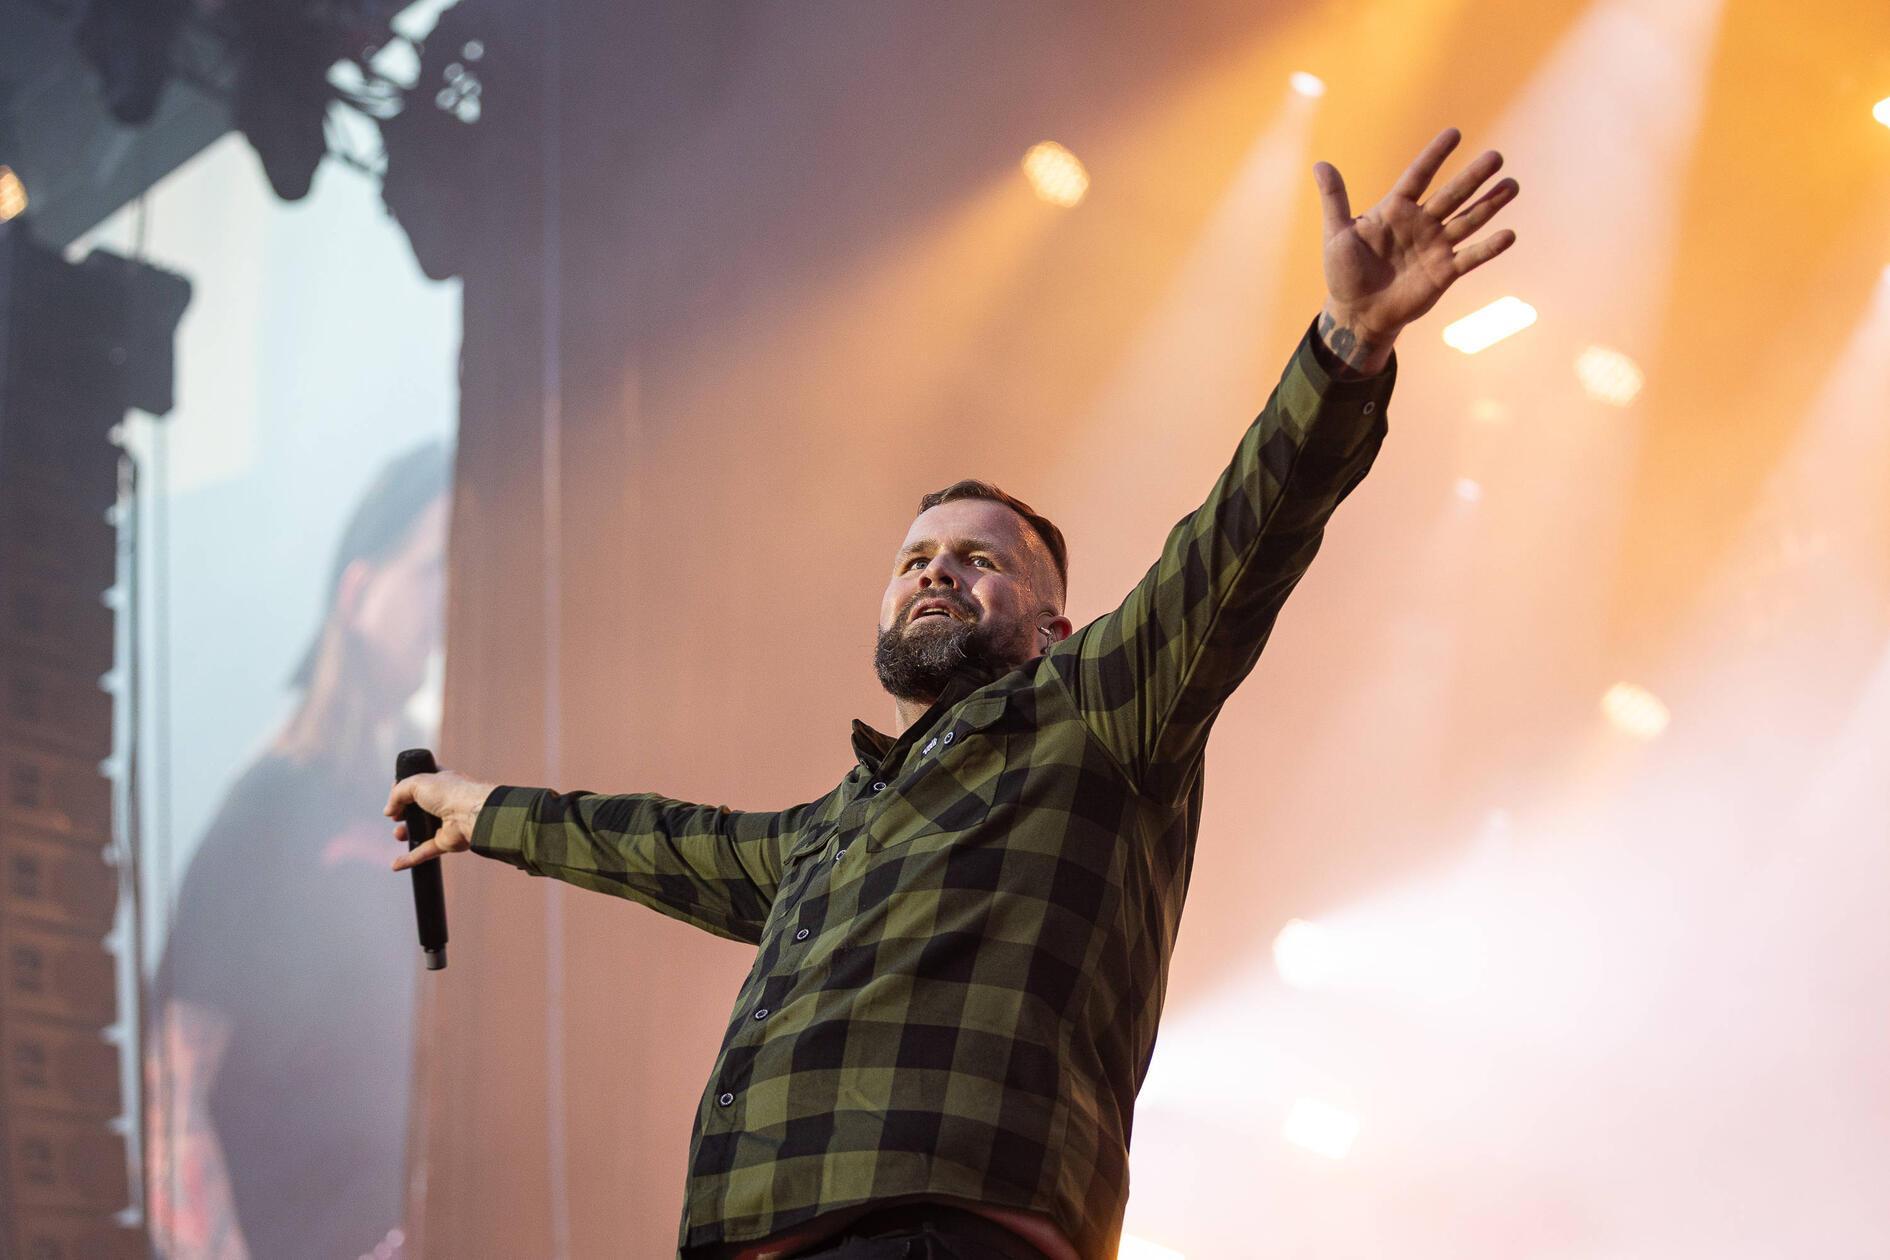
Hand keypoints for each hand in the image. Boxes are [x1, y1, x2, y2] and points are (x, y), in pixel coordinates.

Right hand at [384, 769, 493, 868]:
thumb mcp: (417, 782)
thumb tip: (388, 811)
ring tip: (398, 833)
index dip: (406, 786)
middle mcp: (445, 802)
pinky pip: (425, 852)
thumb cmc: (450, 792)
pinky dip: (410, 859)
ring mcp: (446, 823)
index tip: (394, 789)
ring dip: (406, 834)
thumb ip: (398, 793)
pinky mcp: (446, 842)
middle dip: (403, 812)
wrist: (472, 814)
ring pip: (421, 830)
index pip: (422, 782)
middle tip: (395, 814)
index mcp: (441, 782)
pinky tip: (395, 865)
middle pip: (419, 808)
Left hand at [1313, 127, 1518, 372]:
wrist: (1357, 313)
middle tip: (1496, 157)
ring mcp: (1435, 246)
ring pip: (1467, 220)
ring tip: (1512, 185)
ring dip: (1490, 204)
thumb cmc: (1344, 273)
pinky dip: (1488, 248)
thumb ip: (1334, 199)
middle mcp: (1421, 223)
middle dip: (1473, 177)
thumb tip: (1320, 164)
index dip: (1435, 156)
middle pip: (1451, 195)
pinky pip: (1470, 257)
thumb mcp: (1336, 235)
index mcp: (1395, 210)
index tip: (1454, 133)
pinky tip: (1508, 235)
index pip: (1418, 176)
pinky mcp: (1444, 272)